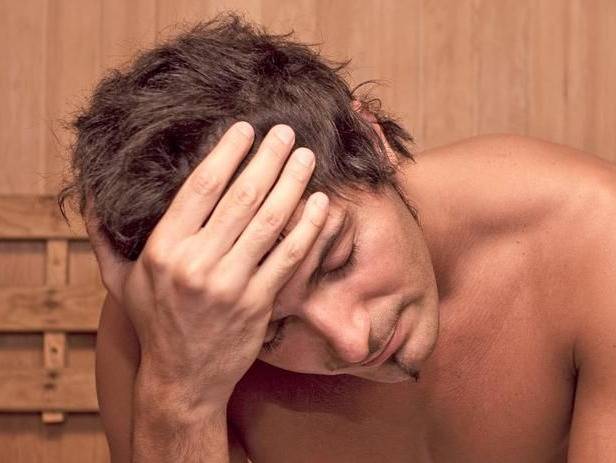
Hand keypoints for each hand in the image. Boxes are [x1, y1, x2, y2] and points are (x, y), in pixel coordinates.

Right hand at [84, 122, 328, 411]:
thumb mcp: (121, 284)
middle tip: (286, 132)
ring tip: (307, 157)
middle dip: (267, 158)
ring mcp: (231, 283)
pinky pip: (289, 256)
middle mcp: (197, 262)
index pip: (200, 187)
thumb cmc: (155, 325)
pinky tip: (320, 203)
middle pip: (241, 196)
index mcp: (164, 249)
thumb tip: (92, 203)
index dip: (227, 153)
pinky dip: (307, 227)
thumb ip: (105, 241)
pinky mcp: (258, 303)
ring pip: (269, 221)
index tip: (245, 129)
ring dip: (292, 183)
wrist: (183, 380)